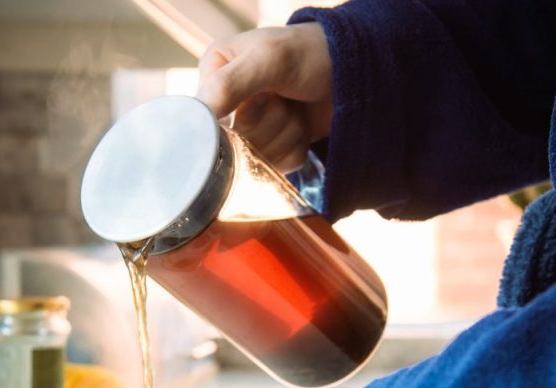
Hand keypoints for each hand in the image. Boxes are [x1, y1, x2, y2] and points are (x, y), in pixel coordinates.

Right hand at [196, 23, 332, 172]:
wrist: (355, 69)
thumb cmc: (310, 52)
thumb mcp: (267, 59)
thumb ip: (228, 85)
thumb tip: (200, 115)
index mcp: (214, 74)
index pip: (208, 119)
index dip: (239, 117)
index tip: (264, 97)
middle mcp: (227, 104)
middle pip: (236, 143)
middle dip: (271, 123)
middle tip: (285, 98)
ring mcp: (249, 129)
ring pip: (259, 158)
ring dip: (287, 133)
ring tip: (296, 107)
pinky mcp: (271, 149)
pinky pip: (277, 167)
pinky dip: (296, 146)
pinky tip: (301, 123)